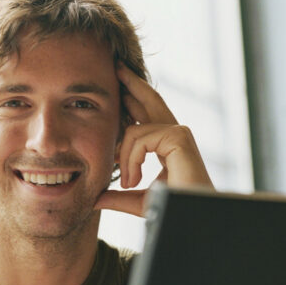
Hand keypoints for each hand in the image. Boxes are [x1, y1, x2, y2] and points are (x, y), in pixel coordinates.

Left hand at [95, 64, 213, 216]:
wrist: (189, 218)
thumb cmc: (171, 210)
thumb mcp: (138, 201)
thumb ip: (118, 197)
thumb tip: (95, 198)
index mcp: (168, 145)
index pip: (147, 115)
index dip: (132, 101)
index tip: (118, 90)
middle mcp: (176, 135)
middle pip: (150, 100)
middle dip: (132, 83)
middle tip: (116, 66)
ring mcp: (179, 134)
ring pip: (135, 129)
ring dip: (125, 157)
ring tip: (129, 182)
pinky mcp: (179, 137)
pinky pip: (140, 138)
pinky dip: (131, 160)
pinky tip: (133, 180)